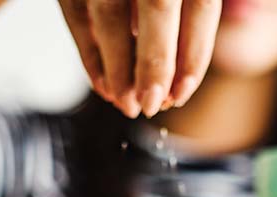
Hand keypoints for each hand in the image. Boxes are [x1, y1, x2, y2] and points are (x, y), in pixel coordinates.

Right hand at [58, 0, 221, 117]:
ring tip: (124, 101)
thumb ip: (193, 9)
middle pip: (158, 4)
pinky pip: (75, 10)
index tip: (180, 94)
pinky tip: (102, 82)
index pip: (201, 2)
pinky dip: (88, 50)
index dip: (193, 54)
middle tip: (148, 105)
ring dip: (116, 65)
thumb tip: (185, 66)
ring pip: (108, 11)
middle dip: (153, 64)